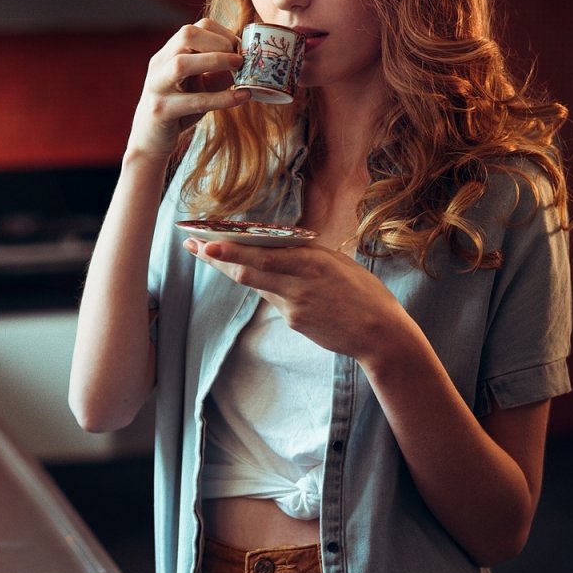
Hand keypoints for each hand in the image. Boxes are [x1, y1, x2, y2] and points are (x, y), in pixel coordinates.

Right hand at [129, 19, 250, 158]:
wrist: (148, 144)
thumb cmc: (178, 113)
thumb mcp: (199, 88)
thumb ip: (218, 74)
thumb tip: (248, 63)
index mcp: (166, 55)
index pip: (193, 29)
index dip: (221, 34)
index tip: (241, 49)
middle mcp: (158, 66)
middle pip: (186, 36)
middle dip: (218, 43)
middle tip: (241, 58)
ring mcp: (157, 88)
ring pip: (181, 64)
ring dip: (216, 61)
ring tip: (240, 67)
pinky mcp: (161, 112)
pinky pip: (194, 101)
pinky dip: (222, 98)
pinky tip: (243, 96)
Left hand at [184, 238, 408, 361]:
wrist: (380, 334)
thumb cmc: (364, 293)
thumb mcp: (337, 264)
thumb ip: (307, 257)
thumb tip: (280, 248)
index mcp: (312, 260)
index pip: (262, 252)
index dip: (232, 247)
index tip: (208, 237)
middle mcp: (299, 281)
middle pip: (247, 270)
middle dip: (216, 257)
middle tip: (191, 245)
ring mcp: (295, 304)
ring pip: (255, 284)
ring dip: (229, 270)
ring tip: (205, 256)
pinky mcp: (296, 321)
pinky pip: (274, 300)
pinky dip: (266, 287)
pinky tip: (261, 279)